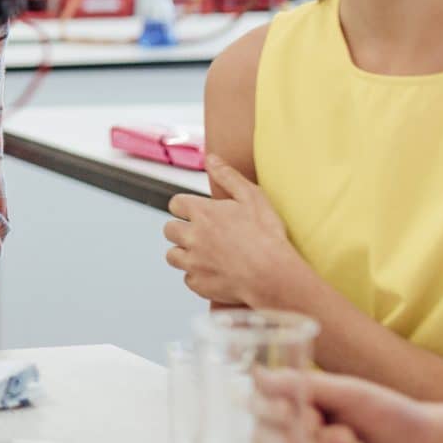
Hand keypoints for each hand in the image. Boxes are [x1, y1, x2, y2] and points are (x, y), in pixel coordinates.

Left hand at [163, 156, 311, 310]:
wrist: (273, 275)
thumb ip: (227, 175)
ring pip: (172, 255)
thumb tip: (211, 159)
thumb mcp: (252, 196)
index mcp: (202, 213)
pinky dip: (198, 276)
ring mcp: (192, 262)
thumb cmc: (266, 235)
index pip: (175, 204)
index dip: (186, 207)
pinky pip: (188, 279)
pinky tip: (215, 273)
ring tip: (206, 254)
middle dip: (182, 230)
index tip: (197, 213)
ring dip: (184, 253)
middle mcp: (191, 236)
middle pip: (169, 230)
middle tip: (202, 234)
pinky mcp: (198, 284)